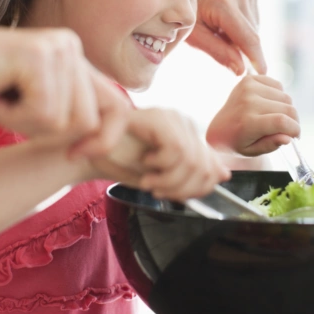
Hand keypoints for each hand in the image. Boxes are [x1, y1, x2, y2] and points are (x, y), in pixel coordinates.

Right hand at [0, 28, 129, 148]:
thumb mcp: (34, 108)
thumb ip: (69, 114)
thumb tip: (101, 140)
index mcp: (73, 56)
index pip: (116, 106)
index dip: (105, 139)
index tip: (75, 155)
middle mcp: (71, 46)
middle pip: (89, 120)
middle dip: (49, 132)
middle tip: (11, 109)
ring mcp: (59, 47)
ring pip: (67, 121)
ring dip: (27, 124)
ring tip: (1, 97)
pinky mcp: (40, 56)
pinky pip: (44, 114)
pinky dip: (14, 117)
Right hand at [105, 108, 231, 201]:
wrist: (88, 151)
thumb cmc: (122, 161)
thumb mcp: (162, 175)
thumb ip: (192, 174)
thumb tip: (225, 173)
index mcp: (187, 135)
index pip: (212, 166)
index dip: (198, 188)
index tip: (174, 195)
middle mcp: (184, 122)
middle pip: (205, 167)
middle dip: (182, 189)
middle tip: (158, 190)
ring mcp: (172, 117)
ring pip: (192, 161)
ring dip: (169, 181)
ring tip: (150, 180)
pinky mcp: (160, 118)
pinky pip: (177, 151)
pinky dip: (161, 167)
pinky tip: (146, 164)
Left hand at [186, 0, 266, 74]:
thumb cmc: (186, 17)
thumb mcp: (195, 37)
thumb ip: (218, 52)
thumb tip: (241, 70)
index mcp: (223, 4)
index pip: (247, 37)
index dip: (256, 58)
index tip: (264, 74)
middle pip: (252, 36)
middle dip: (241, 49)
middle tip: (219, 46)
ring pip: (254, 31)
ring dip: (240, 39)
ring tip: (218, 32)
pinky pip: (252, 23)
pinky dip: (241, 30)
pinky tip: (225, 25)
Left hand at [206, 74, 300, 155]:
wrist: (218, 129)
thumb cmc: (237, 143)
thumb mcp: (252, 151)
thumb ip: (271, 145)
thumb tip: (288, 138)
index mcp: (248, 122)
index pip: (282, 121)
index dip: (295, 129)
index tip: (296, 136)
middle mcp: (248, 102)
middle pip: (288, 108)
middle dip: (293, 121)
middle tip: (287, 129)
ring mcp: (248, 88)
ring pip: (286, 97)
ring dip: (286, 109)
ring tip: (275, 117)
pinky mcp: (248, 80)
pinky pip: (278, 85)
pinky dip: (278, 96)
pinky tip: (269, 105)